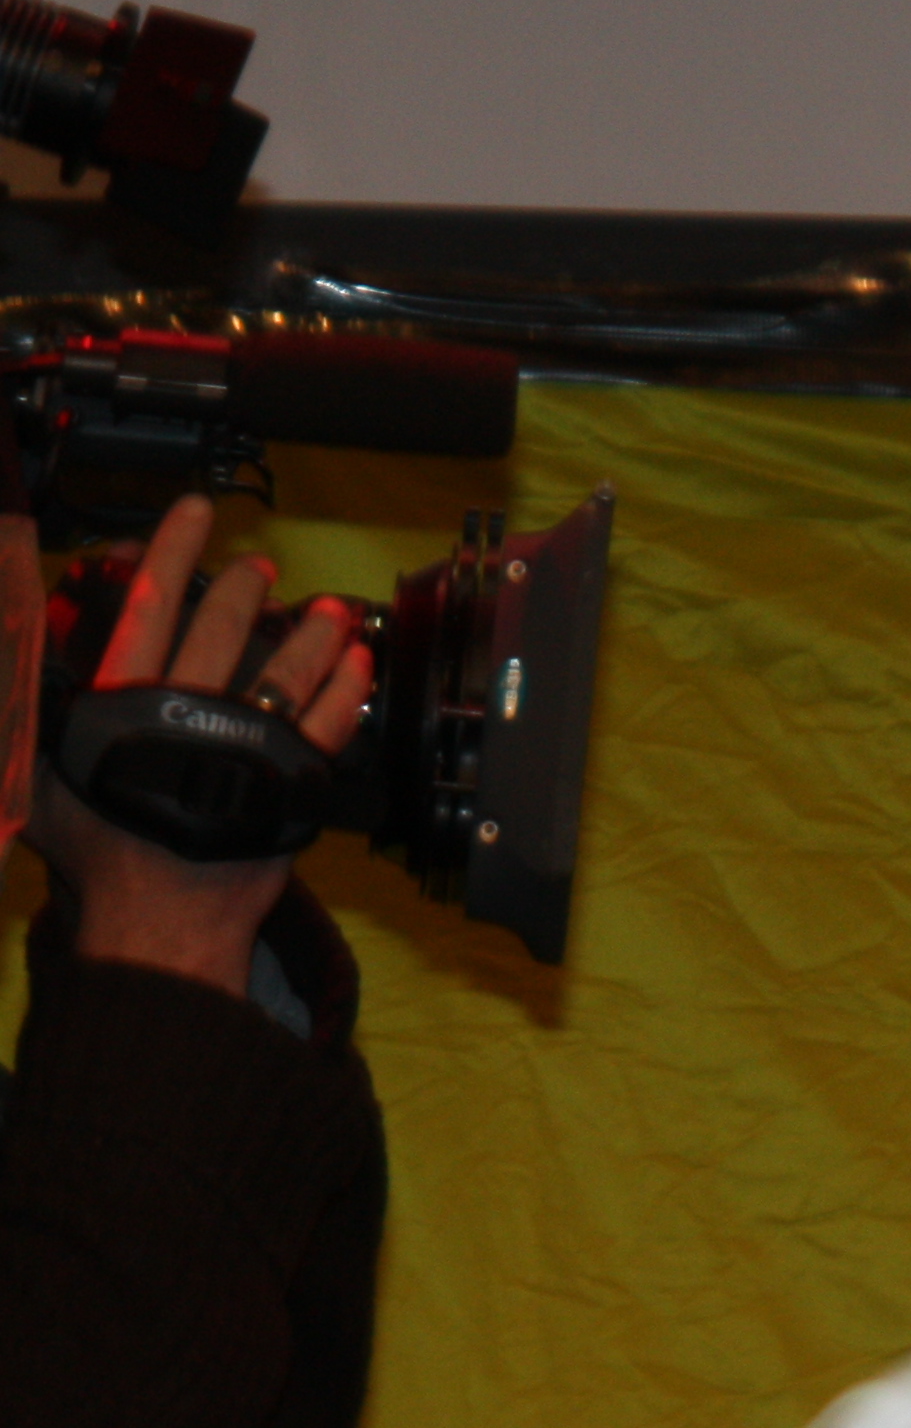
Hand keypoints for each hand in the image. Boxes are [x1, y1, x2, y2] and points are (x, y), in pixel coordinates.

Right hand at [27, 495, 374, 997]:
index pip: (148, 605)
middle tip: (260, 566)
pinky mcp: (293, 775)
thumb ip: (45, 722)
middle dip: (244, 587)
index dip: (172, 553)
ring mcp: (247, 739)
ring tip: (329, 608)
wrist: (158, 913)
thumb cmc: (101, 849)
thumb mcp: (49, 777)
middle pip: (223, 626)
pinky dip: (349, 685)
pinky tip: (360, 663)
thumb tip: (31, 677)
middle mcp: (190, 708)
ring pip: (287, 666)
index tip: (194, 515)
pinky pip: (332, 719)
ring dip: (311, 631)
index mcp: (128, 700)